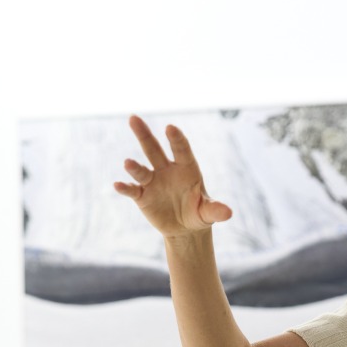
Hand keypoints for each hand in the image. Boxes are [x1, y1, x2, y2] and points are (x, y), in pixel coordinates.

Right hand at [113, 115, 232, 238]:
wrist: (184, 228)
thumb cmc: (199, 214)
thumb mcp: (208, 213)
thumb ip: (215, 210)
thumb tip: (228, 213)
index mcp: (186, 168)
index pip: (181, 150)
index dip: (176, 139)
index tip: (171, 128)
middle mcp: (167, 170)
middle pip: (154, 149)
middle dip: (144, 134)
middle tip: (133, 118)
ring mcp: (153, 182)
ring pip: (141, 169)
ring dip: (134, 166)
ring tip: (128, 162)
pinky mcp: (142, 196)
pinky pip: (132, 190)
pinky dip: (125, 188)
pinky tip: (118, 185)